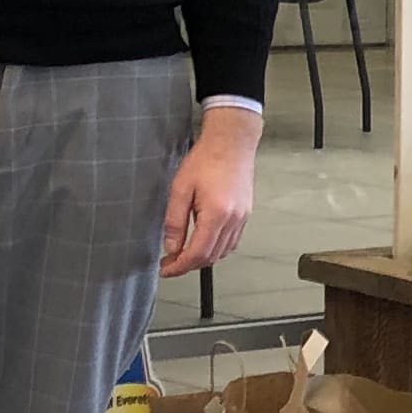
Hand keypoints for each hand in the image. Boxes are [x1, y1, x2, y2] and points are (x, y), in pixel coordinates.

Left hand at [162, 107, 258, 275]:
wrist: (231, 143)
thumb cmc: (206, 159)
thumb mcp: (180, 189)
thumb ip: (174, 221)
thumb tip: (171, 247)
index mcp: (216, 215)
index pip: (197, 253)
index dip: (179, 266)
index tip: (166, 269)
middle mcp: (233, 220)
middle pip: (211, 257)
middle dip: (189, 264)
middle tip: (170, 261)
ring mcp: (242, 218)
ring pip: (223, 252)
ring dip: (203, 258)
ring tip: (184, 252)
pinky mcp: (245, 214)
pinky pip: (232, 241)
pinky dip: (216, 248)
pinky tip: (203, 241)